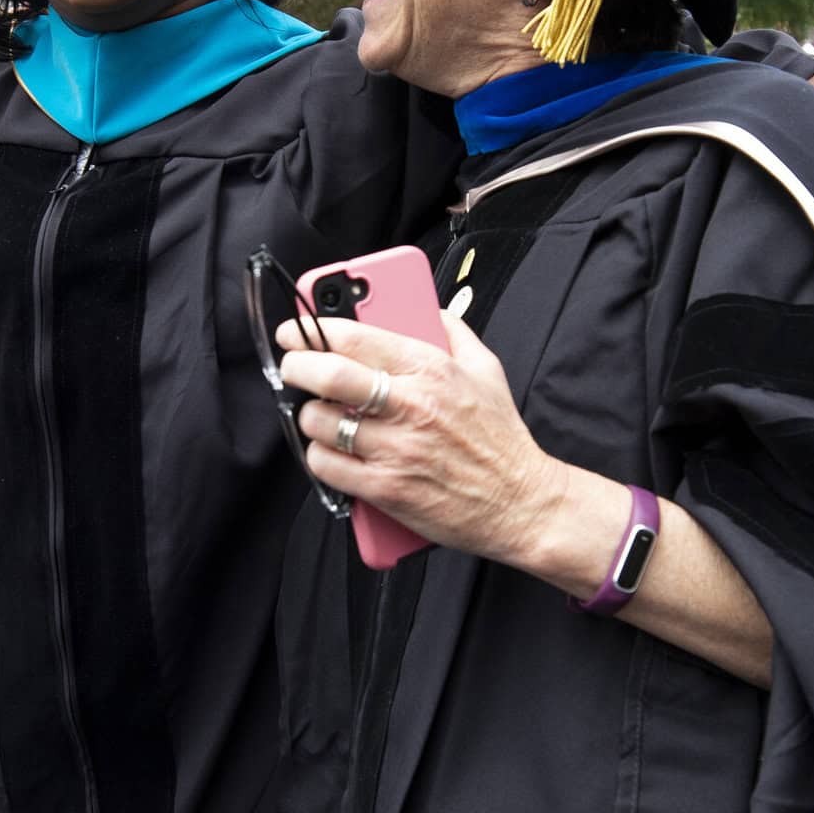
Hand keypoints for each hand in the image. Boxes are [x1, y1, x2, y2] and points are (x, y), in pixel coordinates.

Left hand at [275, 312, 565, 563]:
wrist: (520, 503)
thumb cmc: (502, 440)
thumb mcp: (487, 371)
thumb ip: (455, 332)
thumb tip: (429, 309)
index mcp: (431, 369)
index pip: (355, 337)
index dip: (312, 330)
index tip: (295, 331)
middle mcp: (410, 406)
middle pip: (329, 375)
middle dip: (296, 366)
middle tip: (293, 367)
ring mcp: (395, 449)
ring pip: (320, 422)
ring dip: (310, 415)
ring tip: (320, 413)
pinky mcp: (384, 488)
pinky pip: (326, 465)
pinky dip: (319, 455)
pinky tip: (331, 449)